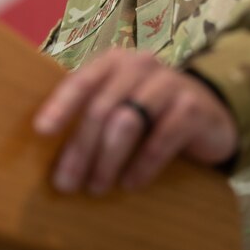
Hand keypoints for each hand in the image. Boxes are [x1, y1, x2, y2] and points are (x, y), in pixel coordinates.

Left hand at [33, 47, 237, 194]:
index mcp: (116, 61)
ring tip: (96, 187)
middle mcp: (141, 65)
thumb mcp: (119, 103)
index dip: (61, 104)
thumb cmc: (149, 111)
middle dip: (81, 148)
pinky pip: (161, 138)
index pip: (83, 79)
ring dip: (108, 159)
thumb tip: (46, 145)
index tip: (42, 130)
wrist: (207, 112)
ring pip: (128, 121)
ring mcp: (169, 82)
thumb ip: (89, 112)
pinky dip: (143, 164)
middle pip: (102, 107)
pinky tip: (131, 183)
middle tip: (66, 183)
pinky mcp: (192, 106)